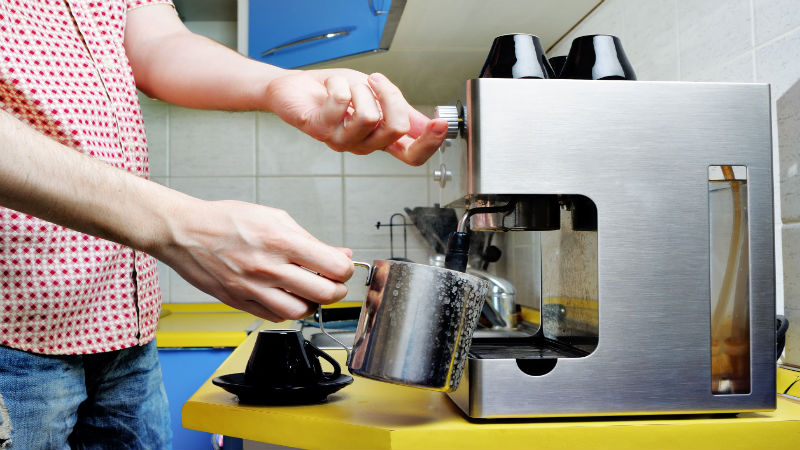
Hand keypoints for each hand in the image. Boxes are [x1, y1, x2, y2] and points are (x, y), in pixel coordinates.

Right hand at [157, 199, 353, 321]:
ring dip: (311, 304)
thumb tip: (340, 254)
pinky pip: (275, 317)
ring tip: (307, 291)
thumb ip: (310, 240)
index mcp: (281, 241)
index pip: (333, 267)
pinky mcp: (240, 302)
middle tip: (331, 283)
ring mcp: (253, 289)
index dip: (345, 269)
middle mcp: (268, 268)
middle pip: (323, 294)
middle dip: (336, 290)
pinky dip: (287, 310)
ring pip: (300, 312)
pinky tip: (285, 296)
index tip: (342, 267)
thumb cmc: (227, 220)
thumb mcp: (274, 218)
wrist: (184, 233)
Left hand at [264, 69, 448, 165]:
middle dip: (391, 96)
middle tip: (376, 81)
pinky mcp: (320, 130)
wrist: (296, 87)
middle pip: (396, 130)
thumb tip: (427, 123)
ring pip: (369, 116)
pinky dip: (339, 83)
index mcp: (381, 140)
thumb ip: (400, 109)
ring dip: (361, 89)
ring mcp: (342, 141)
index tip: (441, 123)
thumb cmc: (335, 91)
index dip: (430, 143)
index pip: (412, 155)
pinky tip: (330, 88)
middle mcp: (363, 145)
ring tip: (348, 87)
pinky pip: (342, 101)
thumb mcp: (375, 96)